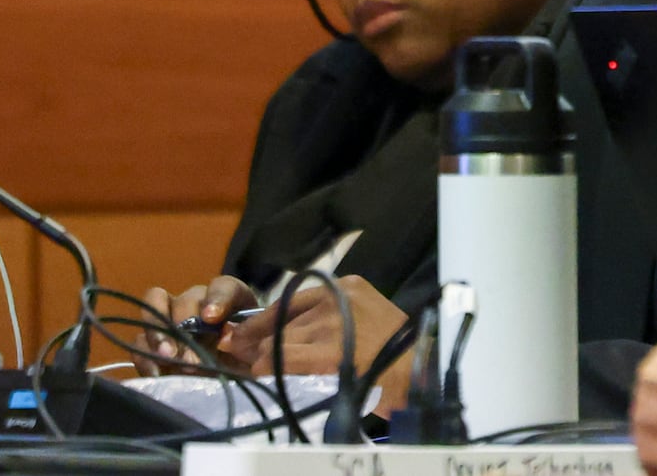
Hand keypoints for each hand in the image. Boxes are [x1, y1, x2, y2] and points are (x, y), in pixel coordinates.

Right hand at [132, 276, 258, 375]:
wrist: (233, 386)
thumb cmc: (250, 362)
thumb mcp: (258, 350)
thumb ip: (246, 339)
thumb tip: (225, 337)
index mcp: (231, 300)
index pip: (224, 287)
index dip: (217, 299)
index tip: (212, 318)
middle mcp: (200, 304)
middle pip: (187, 299)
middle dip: (186, 325)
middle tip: (190, 352)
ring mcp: (173, 321)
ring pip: (156, 308)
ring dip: (161, 333)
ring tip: (168, 357)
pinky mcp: (153, 345)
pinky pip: (140, 340)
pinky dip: (145, 355)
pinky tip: (157, 372)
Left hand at [228, 275, 412, 415]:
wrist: (420, 369)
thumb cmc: (396, 348)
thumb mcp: (367, 314)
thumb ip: (332, 316)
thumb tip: (284, 332)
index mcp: (347, 286)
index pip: (291, 301)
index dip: (264, 319)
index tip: (245, 331)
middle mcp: (336, 298)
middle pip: (282, 320)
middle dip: (257, 338)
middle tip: (237, 350)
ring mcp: (332, 323)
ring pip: (279, 339)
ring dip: (261, 354)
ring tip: (250, 365)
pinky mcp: (329, 351)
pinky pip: (283, 358)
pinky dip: (267, 366)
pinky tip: (259, 371)